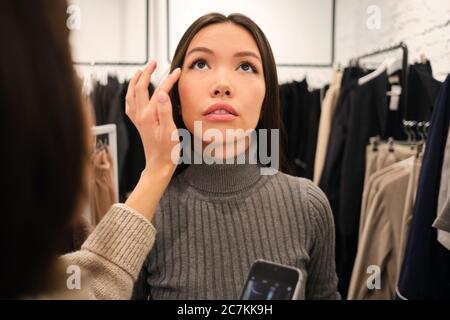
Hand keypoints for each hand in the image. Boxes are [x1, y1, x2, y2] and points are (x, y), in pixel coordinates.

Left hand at [125, 60, 181, 176]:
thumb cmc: (167, 151)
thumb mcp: (170, 131)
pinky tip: (135, 93)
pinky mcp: (138, 123)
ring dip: (135, 80)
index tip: (177, 71)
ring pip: (131, 94)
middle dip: (146, 73)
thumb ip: (165, 110)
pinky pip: (130, 104)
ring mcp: (137, 119)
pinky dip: (131, 94)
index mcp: (149, 115)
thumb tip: (160, 92)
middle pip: (139, 87)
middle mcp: (140, 115)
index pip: (158, 90)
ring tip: (141, 71)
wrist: (159, 165)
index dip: (168, 79)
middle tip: (154, 63)